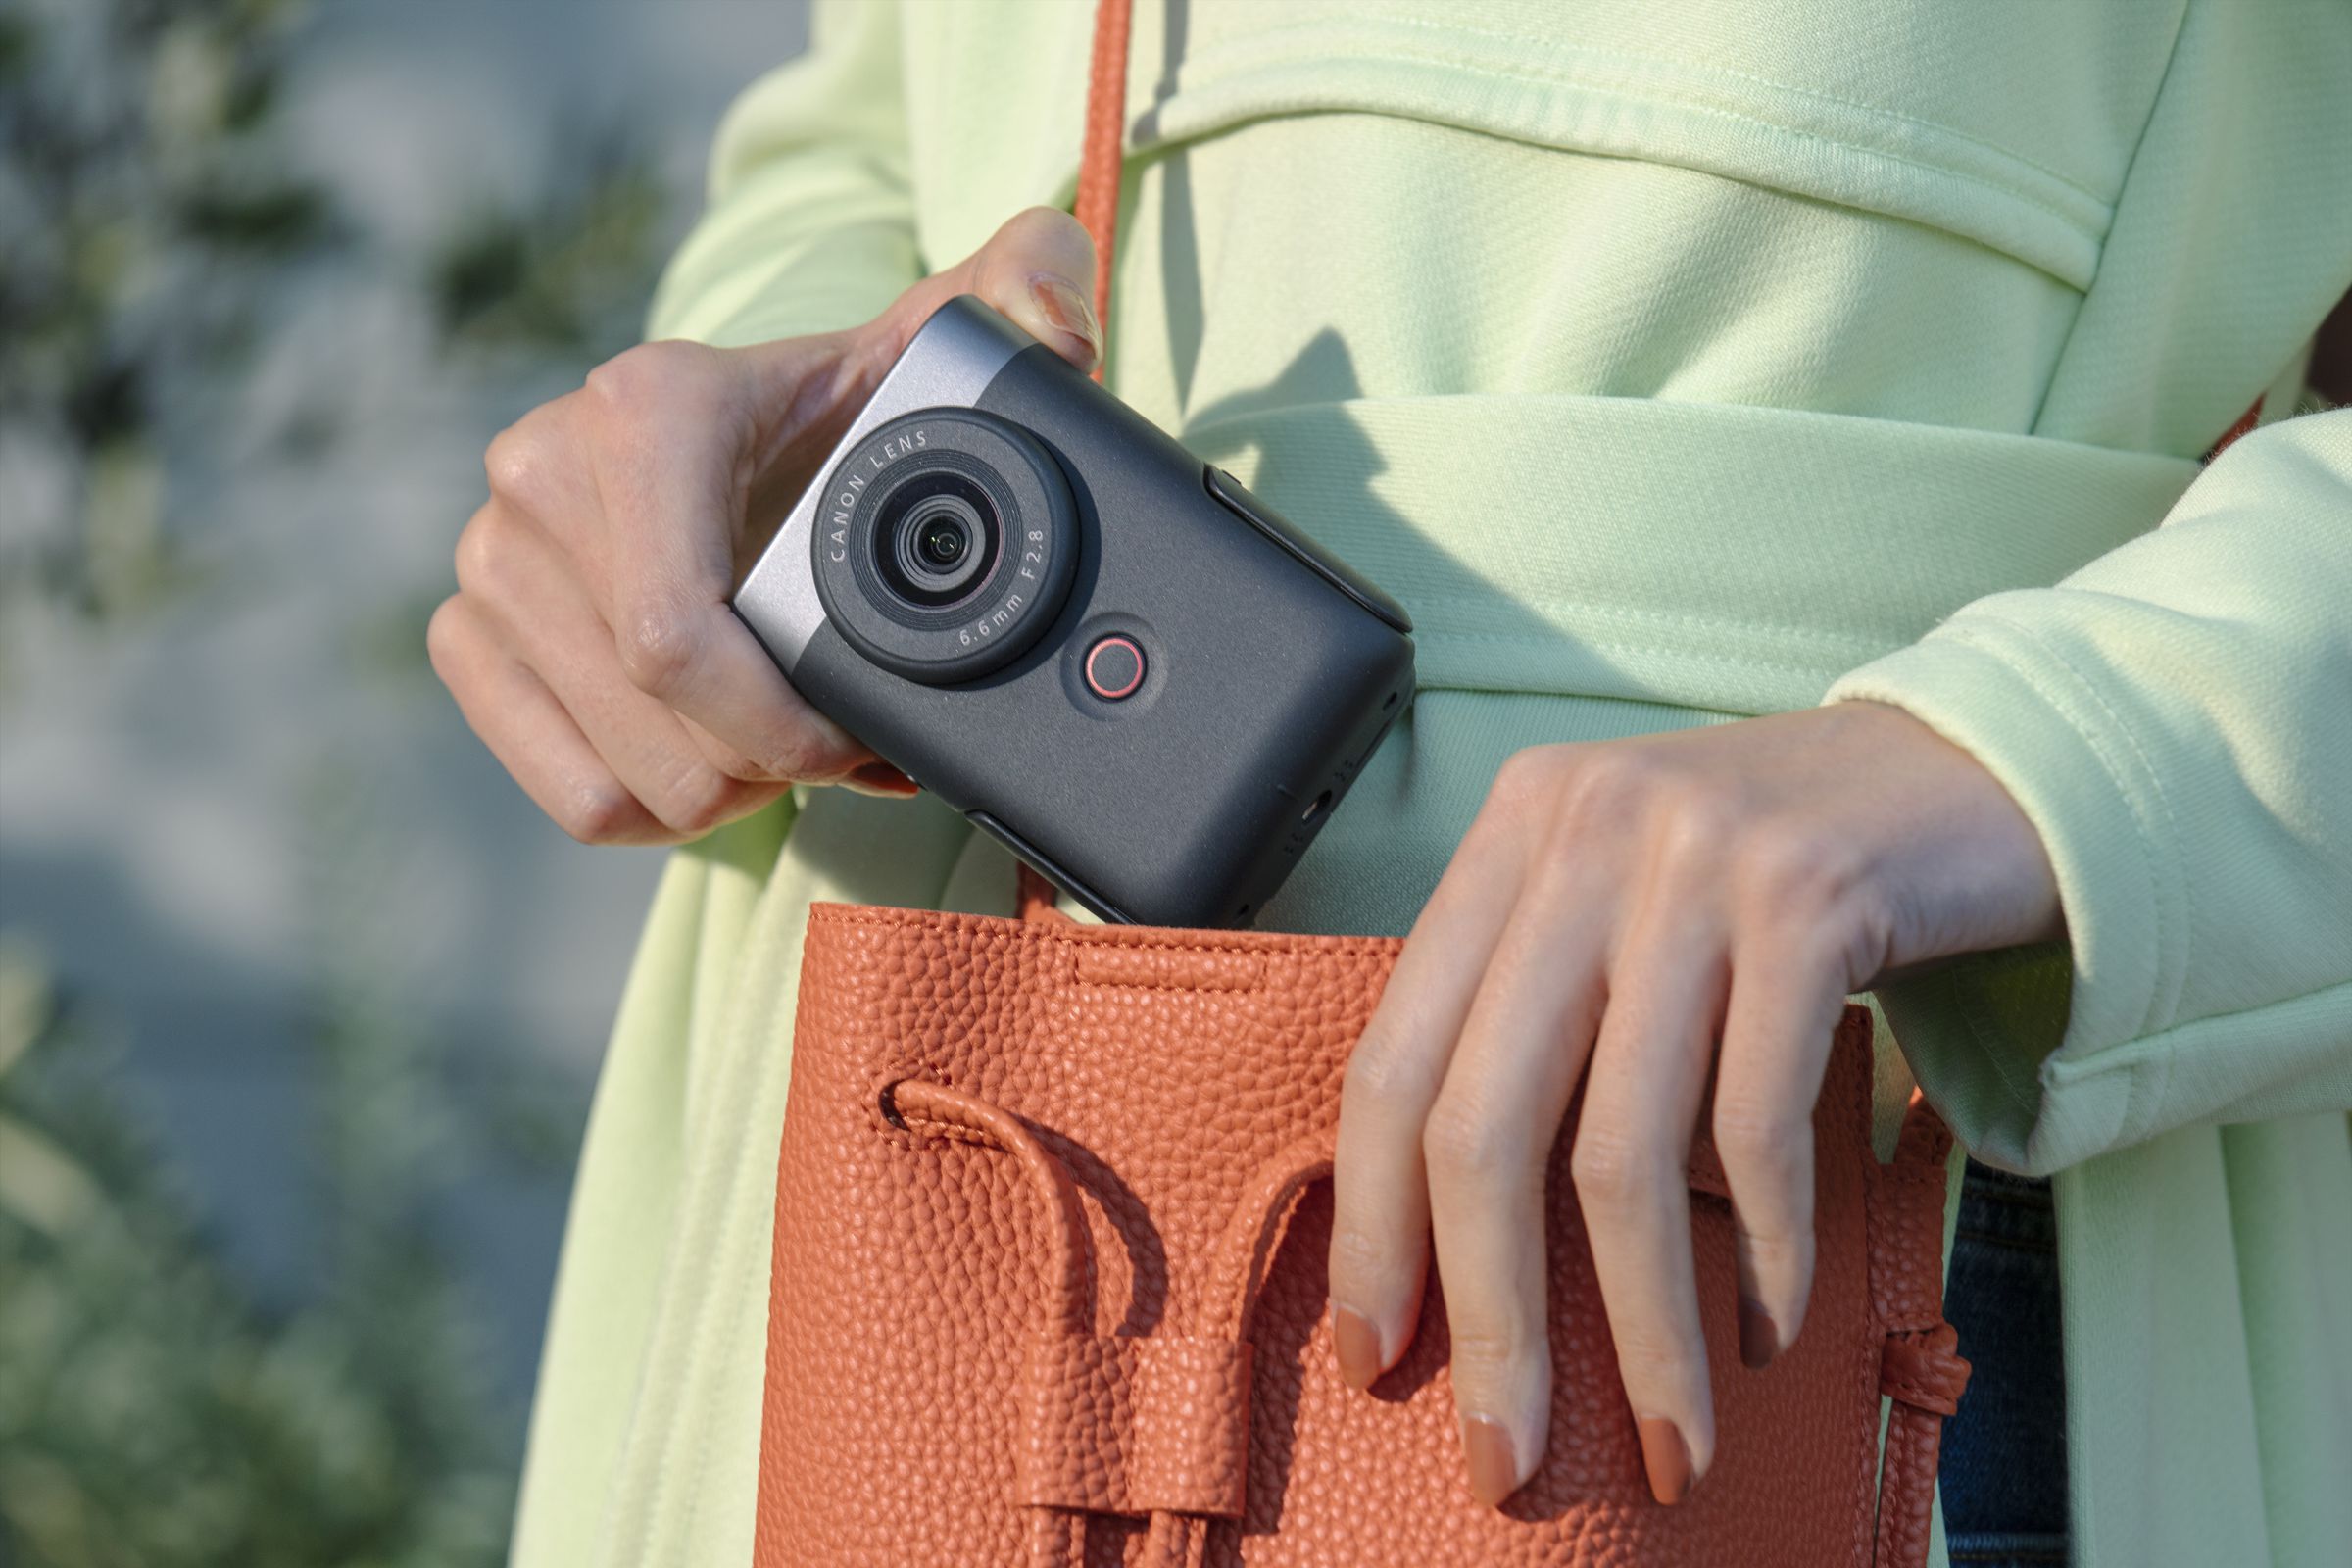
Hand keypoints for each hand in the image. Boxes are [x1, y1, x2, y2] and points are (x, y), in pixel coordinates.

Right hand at [429, 208, 1101, 842]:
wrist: (744, 437)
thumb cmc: (845, 414)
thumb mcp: (939, 347)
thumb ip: (1030, 292)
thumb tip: (1057, 336)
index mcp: (646, 409)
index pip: (679, 636)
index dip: (784, 724)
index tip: (864, 742)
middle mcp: (540, 474)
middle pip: (664, 719)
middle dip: (778, 759)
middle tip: (848, 743)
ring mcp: (489, 562)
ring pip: (628, 776)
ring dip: (730, 790)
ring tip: (790, 746)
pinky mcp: (467, 637)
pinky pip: (575, 798)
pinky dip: (661, 810)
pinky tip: (719, 762)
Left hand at [1325, 701, 2060, 1506]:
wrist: (1976, 771)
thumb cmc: (1780, 879)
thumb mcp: (1627, 907)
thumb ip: (1541, 1018)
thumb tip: (1456, 1245)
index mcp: (1509, 836)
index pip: (1391, 1061)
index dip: (1372, 1224)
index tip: (1376, 1351)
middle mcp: (1579, 832)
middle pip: (1482, 1124)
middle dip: (1486, 1314)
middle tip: (1504, 1450)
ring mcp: (1691, 861)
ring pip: (1620, 1153)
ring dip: (1640, 1328)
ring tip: (1667, 1437)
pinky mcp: (1811, 901)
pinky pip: (1756, 1131)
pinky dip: (1762, 1256)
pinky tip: (1765, 1328)